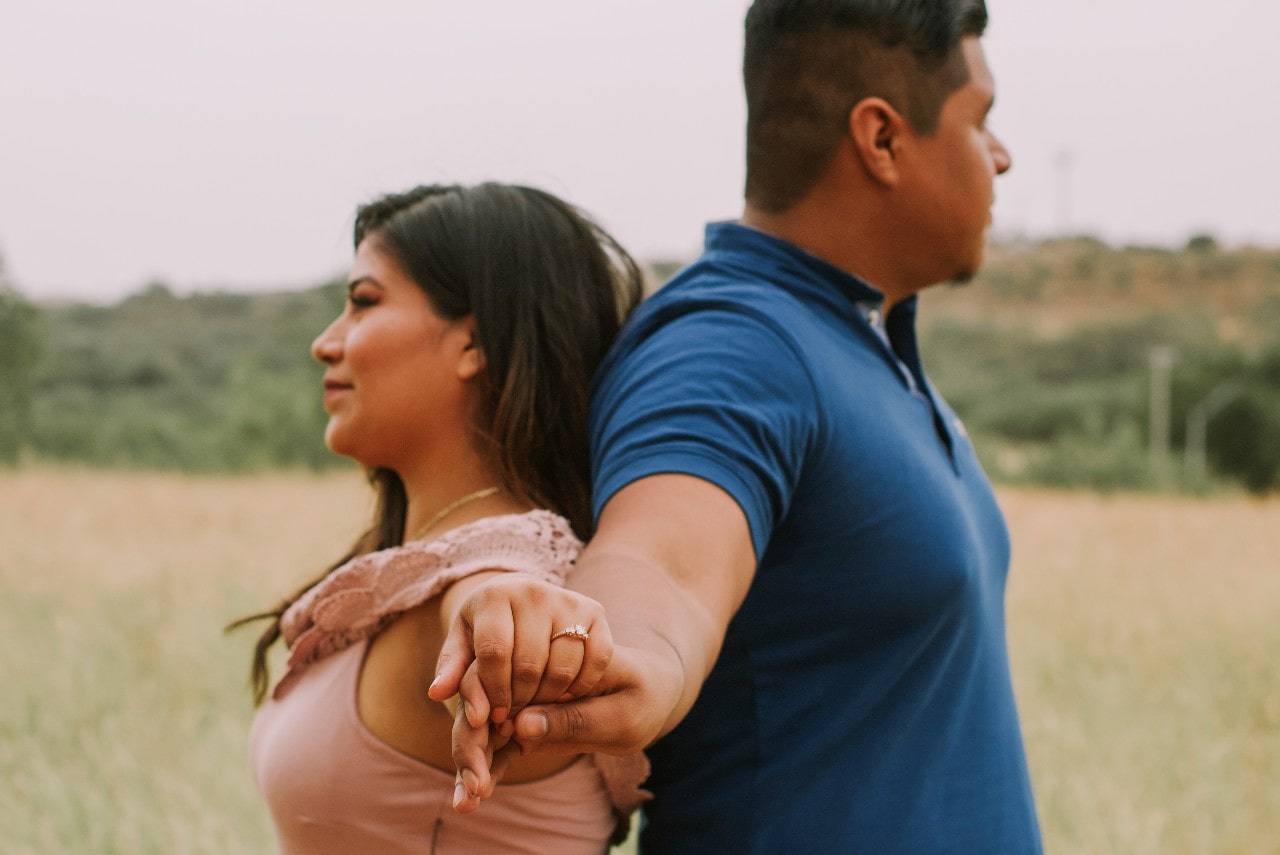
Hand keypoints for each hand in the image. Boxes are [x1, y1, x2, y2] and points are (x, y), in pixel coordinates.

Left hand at [428, 574, 613, 725]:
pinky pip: (594, 661)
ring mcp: (568, 600)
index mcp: (495, 595)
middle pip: (530, 665)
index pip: (494, 653)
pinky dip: (580, 686)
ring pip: (563, 667)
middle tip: (515, 716)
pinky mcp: (595, 611)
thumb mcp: (464, 644)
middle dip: (520, 700)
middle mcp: (534, 591)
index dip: (493, 692)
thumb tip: (438, 693)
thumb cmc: (488, 628)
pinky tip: (562, 693)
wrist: (524, 598)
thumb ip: (452, 669)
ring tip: (535, 706)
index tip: (493, 715)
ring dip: (549, 698)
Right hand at [450, 644, 678, 810]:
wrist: (651, 694)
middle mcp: (529, 666)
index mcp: (550, 647)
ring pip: (479, 723)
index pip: (498, 667)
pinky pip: (494, 744)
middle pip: (478, 696)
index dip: (482, 700)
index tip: (486, 738)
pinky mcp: (524, 720)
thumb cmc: (643, 698)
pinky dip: (484, 768)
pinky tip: (475, 797)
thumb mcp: (621, 715)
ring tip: (469, 800)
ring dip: (470, 760)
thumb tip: (521, 725)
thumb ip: (575, 719)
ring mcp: (523, 694)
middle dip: (468, 741)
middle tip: (473, 786)